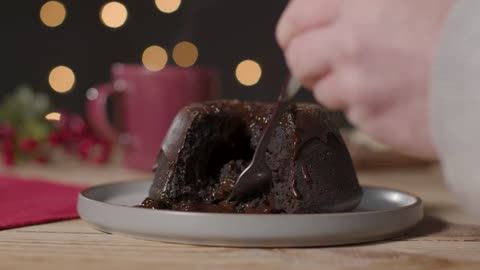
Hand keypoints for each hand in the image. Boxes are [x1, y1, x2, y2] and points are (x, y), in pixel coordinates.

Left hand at [276, 0, 454, 158]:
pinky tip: (392, 95)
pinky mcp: (370, 117)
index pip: (298, 14)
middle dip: (304, 60)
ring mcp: (358, 82)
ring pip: (320, 88)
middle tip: (319, 61)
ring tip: (374, 77)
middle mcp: (351, 39)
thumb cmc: (464, 28)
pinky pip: (350, 113)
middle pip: (297, 55)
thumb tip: (335, 10)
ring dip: (337, 84)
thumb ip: (368, 2)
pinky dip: (363, 106)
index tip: (296, 35)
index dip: (294, 28)